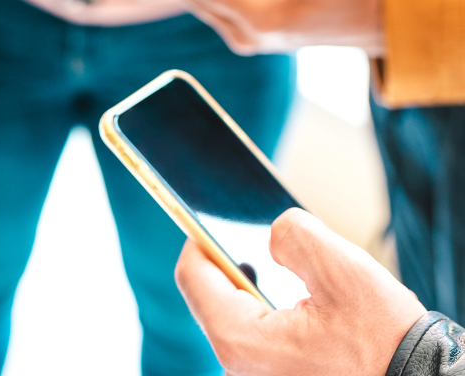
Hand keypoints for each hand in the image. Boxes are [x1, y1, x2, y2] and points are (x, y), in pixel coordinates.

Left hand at [175, 208, 425, 375]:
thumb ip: (294, 236)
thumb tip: (271, 232)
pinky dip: (272, 313)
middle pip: (213, 296)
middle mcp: (238, 366)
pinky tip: (302, 303)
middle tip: (265, 244)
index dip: (200, 239)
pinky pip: (257, 337)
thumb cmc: (387, 343)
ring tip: (292, 275)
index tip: (211, 218)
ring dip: (258, 289)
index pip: (192, 276)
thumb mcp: (344, 271)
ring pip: (237, 316)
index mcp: (241, 341)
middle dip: (237, 263)